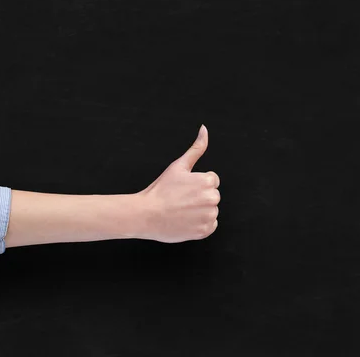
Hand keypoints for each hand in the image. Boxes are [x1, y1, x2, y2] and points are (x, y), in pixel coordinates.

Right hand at [136, 125, 219, 242]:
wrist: (146, 214)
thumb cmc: (161, 189)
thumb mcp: (179, 165)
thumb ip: (196, 148)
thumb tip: (204, 129)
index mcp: (207, 182)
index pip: (212, 181)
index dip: (197, 184)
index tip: (184, 188)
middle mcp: (211, 199)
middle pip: (213, 196)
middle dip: (200, 197)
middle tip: (181, 199)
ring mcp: (208, 217)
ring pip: (211, 211)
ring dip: (200, 211)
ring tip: (182, 210)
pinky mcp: (204, 231)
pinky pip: (210, 225)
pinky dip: (200, 224)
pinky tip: (186, 220)